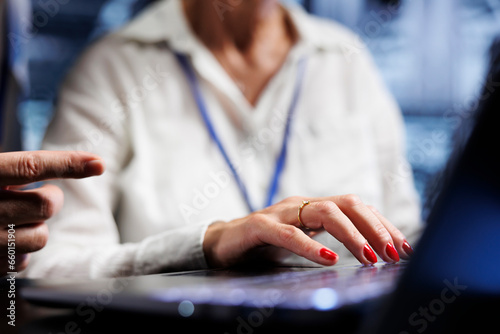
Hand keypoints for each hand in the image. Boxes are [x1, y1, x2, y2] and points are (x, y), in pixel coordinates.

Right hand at [0, 151, 104, 274]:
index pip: (30, 166)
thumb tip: (69, 165)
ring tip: (17, 221)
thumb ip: (11, 171)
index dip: (68, 163)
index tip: (98, 163)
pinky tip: (2, 243)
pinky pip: (23, 263)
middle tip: (41, 197)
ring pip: (40, 236)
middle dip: (51, 199)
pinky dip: (20, 253)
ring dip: (37, 228)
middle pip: (45, 204)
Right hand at [203, 195, 413, 267]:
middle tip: (394, 253)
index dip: (383, 225)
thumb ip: (331, 238)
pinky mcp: (260, 226)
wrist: (224, 242)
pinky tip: (328, 259)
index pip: (357, 207)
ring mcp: (281, 213)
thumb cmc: (267, 244)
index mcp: (315, 207)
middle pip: (347, 204)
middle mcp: (301, 204)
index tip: (403, 247)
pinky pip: (288, 234)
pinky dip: (310, 246)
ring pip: (324, 213)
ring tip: (370, 257)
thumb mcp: (305, 239)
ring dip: (351, 235)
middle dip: (375, 227)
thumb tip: (372, 249)